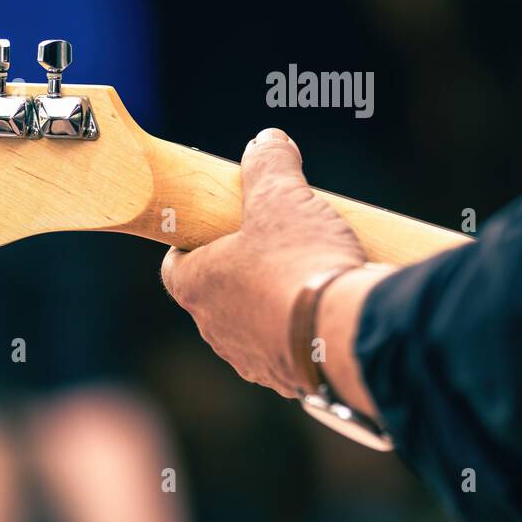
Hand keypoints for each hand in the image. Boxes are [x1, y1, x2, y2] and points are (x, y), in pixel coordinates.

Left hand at [161, 128, 367, 397]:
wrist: (346, 335)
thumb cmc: (299, 264)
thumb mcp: (283, 196)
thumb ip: (269, 165)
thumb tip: (267, 141)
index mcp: (198, 286)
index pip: (175, 264)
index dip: (191, 242)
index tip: (214, 227)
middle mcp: (216, 330)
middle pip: (218, 293)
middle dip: (242, 269)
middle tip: (273, 242)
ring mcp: (252, 359)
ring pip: (254, 324)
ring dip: (273, 303)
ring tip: (309, 274)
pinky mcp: (290, 380)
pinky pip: (289, 348)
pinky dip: (302, 330)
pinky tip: (329, 309)